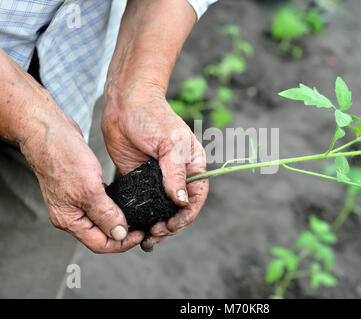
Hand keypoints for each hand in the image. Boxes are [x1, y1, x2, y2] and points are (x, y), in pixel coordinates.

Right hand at [20, 88, 143, 252]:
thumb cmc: (63, 157)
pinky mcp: (80, 187)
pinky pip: (100, 204)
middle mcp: (70, 214)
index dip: (123, 242)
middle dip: (123, 233)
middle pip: (101, 235)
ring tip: (138, 215)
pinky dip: (113, 205)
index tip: (141, 233)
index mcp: (69, 220)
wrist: (48, 130)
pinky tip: (126, 200)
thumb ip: (105, 214)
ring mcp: (74, 201)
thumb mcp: (90, 189)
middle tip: (143, 226)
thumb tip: (120, 234)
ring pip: (101, 219)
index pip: (100, 244)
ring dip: (119, 220)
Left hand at [102, 81, 208, 251]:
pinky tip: (135, 225)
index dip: (187, 214)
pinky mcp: (139, 178)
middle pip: (179, 208)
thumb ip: (175, 173)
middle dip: (171, 225)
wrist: (124, 103)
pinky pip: (142, 202)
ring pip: (161, 209)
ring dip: (157, 225)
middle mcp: (177, 174)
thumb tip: (182, 201)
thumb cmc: (152, 116)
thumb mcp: (169, 144)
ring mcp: (157, 178)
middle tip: (156, 234)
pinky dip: (140, 216)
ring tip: (147, 238)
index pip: (196, 196)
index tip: (172, 225)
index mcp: (192, 165)